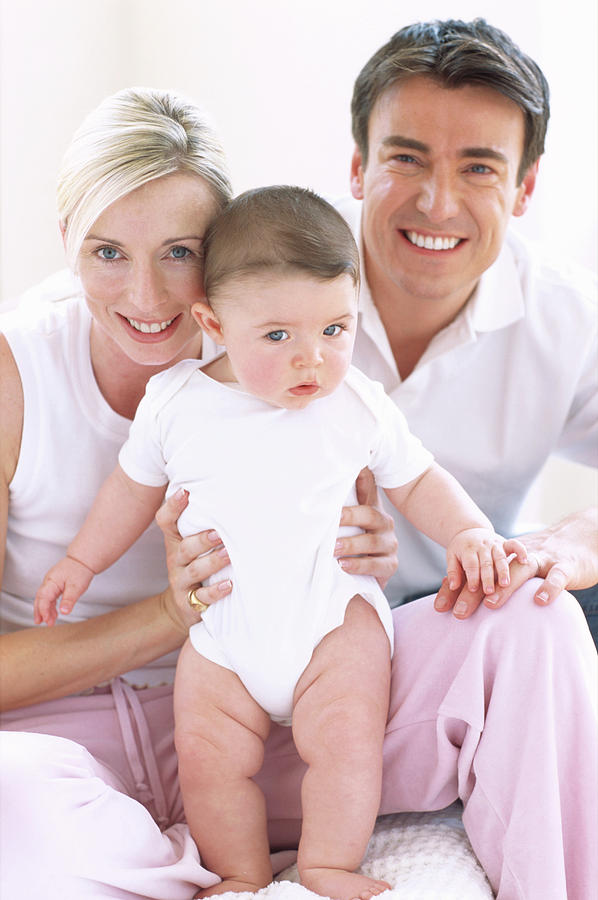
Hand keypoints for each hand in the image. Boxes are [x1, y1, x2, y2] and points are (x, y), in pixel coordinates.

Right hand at [34, 556, 94, 625]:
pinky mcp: (55, 584)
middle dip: (39, 611)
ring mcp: (51, 582)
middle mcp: (49, 581)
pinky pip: (50, 596)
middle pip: (40, 598)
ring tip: (48, 621)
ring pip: (44, 598)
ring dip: (45, 610)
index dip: (43, 610)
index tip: (46, 620)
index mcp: (52, 581)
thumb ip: (69, 599)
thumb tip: (64, 612)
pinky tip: (54, 613)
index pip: (43, 598)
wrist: (83, 560)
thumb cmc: (80, 570)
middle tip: (40, 622)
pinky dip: (51, 605)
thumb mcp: (76, 586)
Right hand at [155, 489, 232, 625]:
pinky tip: (229, 585)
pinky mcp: (189, 602)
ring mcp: (181, 581)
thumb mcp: (191, 545)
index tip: (184, 492)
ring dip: (213, 562)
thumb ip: (201, 524)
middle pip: (185, 548)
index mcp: (175, 542)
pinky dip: (216, 591)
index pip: (166, 522)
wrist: (181, 606)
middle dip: (202, 539)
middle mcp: (176, 560)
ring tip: (229, 554)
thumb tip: (227, 495)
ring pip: (195, 570)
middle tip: (219, 533)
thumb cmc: (193, 565)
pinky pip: (202, 597)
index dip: (172, 507)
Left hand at [336, 467, 397, 588]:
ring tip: (332, 548)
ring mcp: (389, 544)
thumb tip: (310, 488)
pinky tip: (343, 566)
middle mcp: (383, 523)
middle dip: (350, 516)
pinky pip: (376, 565)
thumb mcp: (341, 525)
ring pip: (372, 542)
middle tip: (333, 520)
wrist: (363, 578)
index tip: (355, 463)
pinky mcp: (390, 565)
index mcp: (371, 509)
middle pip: (371, 514)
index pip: (368, 487)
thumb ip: (334, 508)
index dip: (363, 475)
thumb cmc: (348, 545)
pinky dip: (359, 565)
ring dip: (350, 545)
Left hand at [434, 507, 597, 617]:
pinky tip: (539, 600)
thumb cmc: (546, 561)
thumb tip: (467, 596)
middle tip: (459, 613)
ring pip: (520, 569)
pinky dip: (548, 587)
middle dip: (475, 591)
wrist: (581, 539)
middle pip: (493, 571)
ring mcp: (543, 559)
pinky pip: (556, 575)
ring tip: (491, 603)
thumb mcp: (519, 568)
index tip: (441, 608)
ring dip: (505, 586)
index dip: (459, 588)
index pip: (479, 573)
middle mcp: (521, 556)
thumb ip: (495, 581)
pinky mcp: (565, 565)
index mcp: (506, 557)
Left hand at [446, 529, 527, 594]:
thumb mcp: (452, 557)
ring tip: (505, 584)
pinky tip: (524, 561)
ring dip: (503, 570)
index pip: (471, 564)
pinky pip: (514, 544)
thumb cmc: (460, 550)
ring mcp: (495, 544)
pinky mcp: (505, 543)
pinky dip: (520, 551)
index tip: (473, 589)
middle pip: (486, 562)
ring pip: (500, 557)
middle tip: (489, 591)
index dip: (472, 576)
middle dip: (488, 577)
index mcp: (468, 549)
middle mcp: (482, 546)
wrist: (470, 530)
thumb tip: (452, 586)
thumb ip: (453, 572)